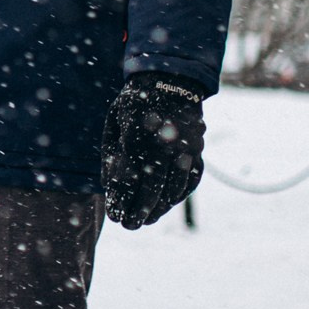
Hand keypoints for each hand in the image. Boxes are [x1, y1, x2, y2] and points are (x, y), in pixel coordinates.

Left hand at [101, 72, 205, 227]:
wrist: (171, 81)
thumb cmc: (135, 104)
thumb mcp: (115, 122)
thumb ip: (112, 155)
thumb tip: (110, 188)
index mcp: (137, 133)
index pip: (127, 177)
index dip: (120, 200)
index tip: (114, 216)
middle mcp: (164, 142)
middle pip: (152, 188)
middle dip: (139, 212)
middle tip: (129, 227)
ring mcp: (185, 148)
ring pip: (174, 189)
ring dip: (160, 208)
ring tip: (145, 220)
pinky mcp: (198, 151)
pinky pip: (190, 181)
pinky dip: (178, 195)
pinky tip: (165, 204)